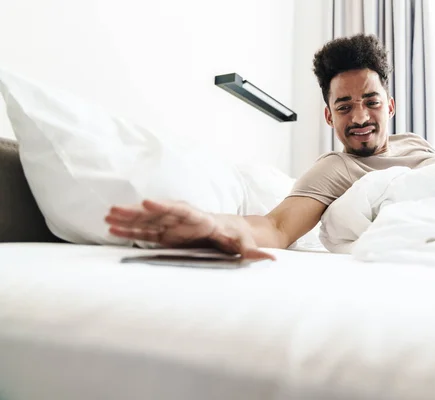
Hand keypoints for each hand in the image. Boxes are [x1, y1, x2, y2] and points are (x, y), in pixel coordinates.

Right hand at [105, 200, 275, 260]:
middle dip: (138, 211)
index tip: (147, 203)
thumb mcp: (249, 245)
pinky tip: (113, 229)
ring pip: (150, 221)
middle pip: (160, 213)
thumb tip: (271, 258)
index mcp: (204, 220)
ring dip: (130, 219)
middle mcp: (186, 220)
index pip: (182, 211)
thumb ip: (255, 252)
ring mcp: (176, 226)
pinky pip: (148, 231)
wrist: (238, 230)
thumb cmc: (241, 238)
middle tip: (114, 209)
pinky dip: (132, 230)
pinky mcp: (170, 235)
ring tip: (107, 217)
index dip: (164, 208)